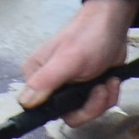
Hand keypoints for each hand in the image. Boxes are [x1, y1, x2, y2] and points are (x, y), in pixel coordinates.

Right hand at [20, 0, 137, 126]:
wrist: (114, 23)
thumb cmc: (88, 37)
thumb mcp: (67, 60)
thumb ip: (45, 81)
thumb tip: (24, 103)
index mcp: (36, 77)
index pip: (41, 110)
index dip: (64, 109)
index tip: (80, 98)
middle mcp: (50, 85)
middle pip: (68, 114)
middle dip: (90, 105)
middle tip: (100, 87)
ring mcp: (69, 88)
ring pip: (85, 112)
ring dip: (102, 99)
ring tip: (108, 81)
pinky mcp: (86, 88)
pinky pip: (96, 106)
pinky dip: (108, 95)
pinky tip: (112, 79)